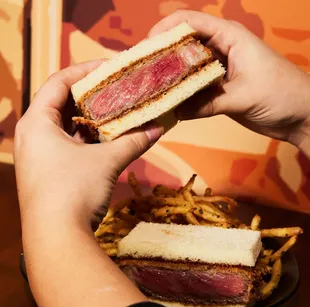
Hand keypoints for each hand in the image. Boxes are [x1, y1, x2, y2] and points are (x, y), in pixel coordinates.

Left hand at [14, 60, 162, 226]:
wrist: (57, 239)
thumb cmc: (74, 191)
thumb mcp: (107, 161)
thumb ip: (134, 142)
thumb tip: (160, 128)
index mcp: (37, 122)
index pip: (59, 82)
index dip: (85, 71)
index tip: (110, 67)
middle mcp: (33, 135)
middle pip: (63, 103)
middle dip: (92, 95)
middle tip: (117, 88)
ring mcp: (40, 154)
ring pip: (68, 126)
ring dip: (92, 119)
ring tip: (117, 112)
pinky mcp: (49, 171)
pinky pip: (69, 145)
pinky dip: (88, 139)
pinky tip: (109, 138)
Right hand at [149, 10, 309, 155]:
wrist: (300, 115)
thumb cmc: (280, 94)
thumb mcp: (242, 97)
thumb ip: (206, 104)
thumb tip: (174, 111)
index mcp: (229, 37)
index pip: (192, 22)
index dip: (167, 29)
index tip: (147, 47)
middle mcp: (221, 50)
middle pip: (185, 44)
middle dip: (164, 56)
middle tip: (143, 72)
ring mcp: (218, 70)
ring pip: (188, 68)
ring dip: (172, 77)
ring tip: (151, 88)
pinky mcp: (218, 88)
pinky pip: (195, 88)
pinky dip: (183, 94)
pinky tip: (170, 102)